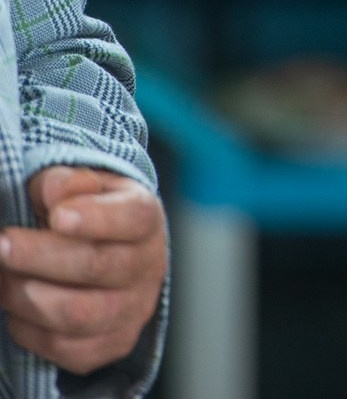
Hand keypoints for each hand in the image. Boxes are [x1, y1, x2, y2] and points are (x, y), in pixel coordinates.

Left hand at [0, 168, 165, 374]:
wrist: (111, 261)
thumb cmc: (90, 218)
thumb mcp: (83, 189)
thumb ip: (67, 183)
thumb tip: (55, 192)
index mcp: (145, 220)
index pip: (133, 219)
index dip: (97, 218)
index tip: (57, 216)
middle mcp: (148, 267)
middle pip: (96, 266)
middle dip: (38, 256)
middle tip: (1, 244)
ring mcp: (132, 310)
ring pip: (76, 314)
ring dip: (25, 295)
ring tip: (3, 277)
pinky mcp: (111, 345)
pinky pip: (64, 347)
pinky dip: (28, 328)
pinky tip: (18, 306)